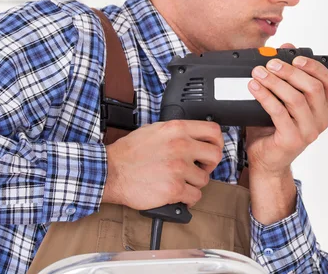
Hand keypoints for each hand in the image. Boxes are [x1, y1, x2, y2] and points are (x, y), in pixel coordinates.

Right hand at [102, 120, 223, 208]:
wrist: (110, 172)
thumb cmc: (129, 153)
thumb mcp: (154, 130)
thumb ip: (177, 132)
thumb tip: (194, 137)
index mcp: (177, 129)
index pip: (213, 130)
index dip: (217, 141)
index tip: (213, 148)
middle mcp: (181, 146)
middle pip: (215, 155)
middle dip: (209, 164)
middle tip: (199, 168)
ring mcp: (178, 168)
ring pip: (205, 179)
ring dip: (194, 183)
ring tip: (180, 181)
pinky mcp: (174, 189)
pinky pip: (195, 196)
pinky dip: (188, 198)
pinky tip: (177, 194)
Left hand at [246, 43, 327, 176]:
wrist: (266, 160)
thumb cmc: (274, 129)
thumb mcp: (282, 98)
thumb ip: (286, 74)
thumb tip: (286, 47)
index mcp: (324, 108)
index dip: (314, 67)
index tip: (296, 58)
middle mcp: (321, 120)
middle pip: (312, 88)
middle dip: (290, 72)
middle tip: (270, 64)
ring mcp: (308, 131)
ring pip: (296, 99)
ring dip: (275, 82)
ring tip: (258, 73)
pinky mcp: (292, 139)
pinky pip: (279, 112)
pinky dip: (265, 96)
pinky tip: (254, 87)